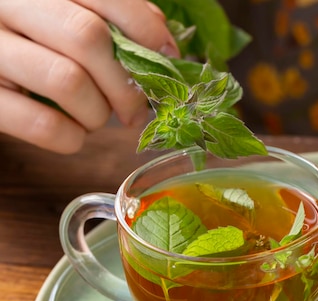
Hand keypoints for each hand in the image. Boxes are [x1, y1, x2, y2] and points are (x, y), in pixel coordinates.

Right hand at [0, 0, 178, 153]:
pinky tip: (74, 133)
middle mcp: (7, 8)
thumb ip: (113, 19)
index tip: (168, 57)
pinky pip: (43, 125)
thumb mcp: (67, 17)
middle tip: (136, 109)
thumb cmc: (34, 43)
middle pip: (87, 38)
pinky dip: (72, 137)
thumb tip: (162, 45)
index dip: (145, 29)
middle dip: (126, 83)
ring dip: (98, 112)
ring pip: (66, 82)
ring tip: (97, 118)